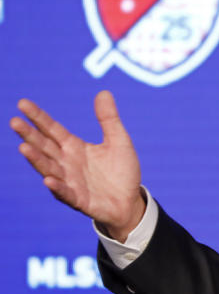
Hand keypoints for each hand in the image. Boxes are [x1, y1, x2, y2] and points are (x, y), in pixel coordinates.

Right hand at [10, 90, 143, 240]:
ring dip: (36, 160)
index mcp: (74, 147)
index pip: (52, 129)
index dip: (38, 117)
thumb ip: (109, 119)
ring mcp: (70, 182)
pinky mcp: (79, 200)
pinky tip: (49, 180)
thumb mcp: (119, 141)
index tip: (22, 103)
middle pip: (45, 147)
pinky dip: (57, 187)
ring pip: (49, 169)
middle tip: (14, 122)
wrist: (130, 201)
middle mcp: (67, 163)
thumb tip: (103, 92)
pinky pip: (66, 193)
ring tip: (23, 148)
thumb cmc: (121, 171)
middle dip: (29, 135)